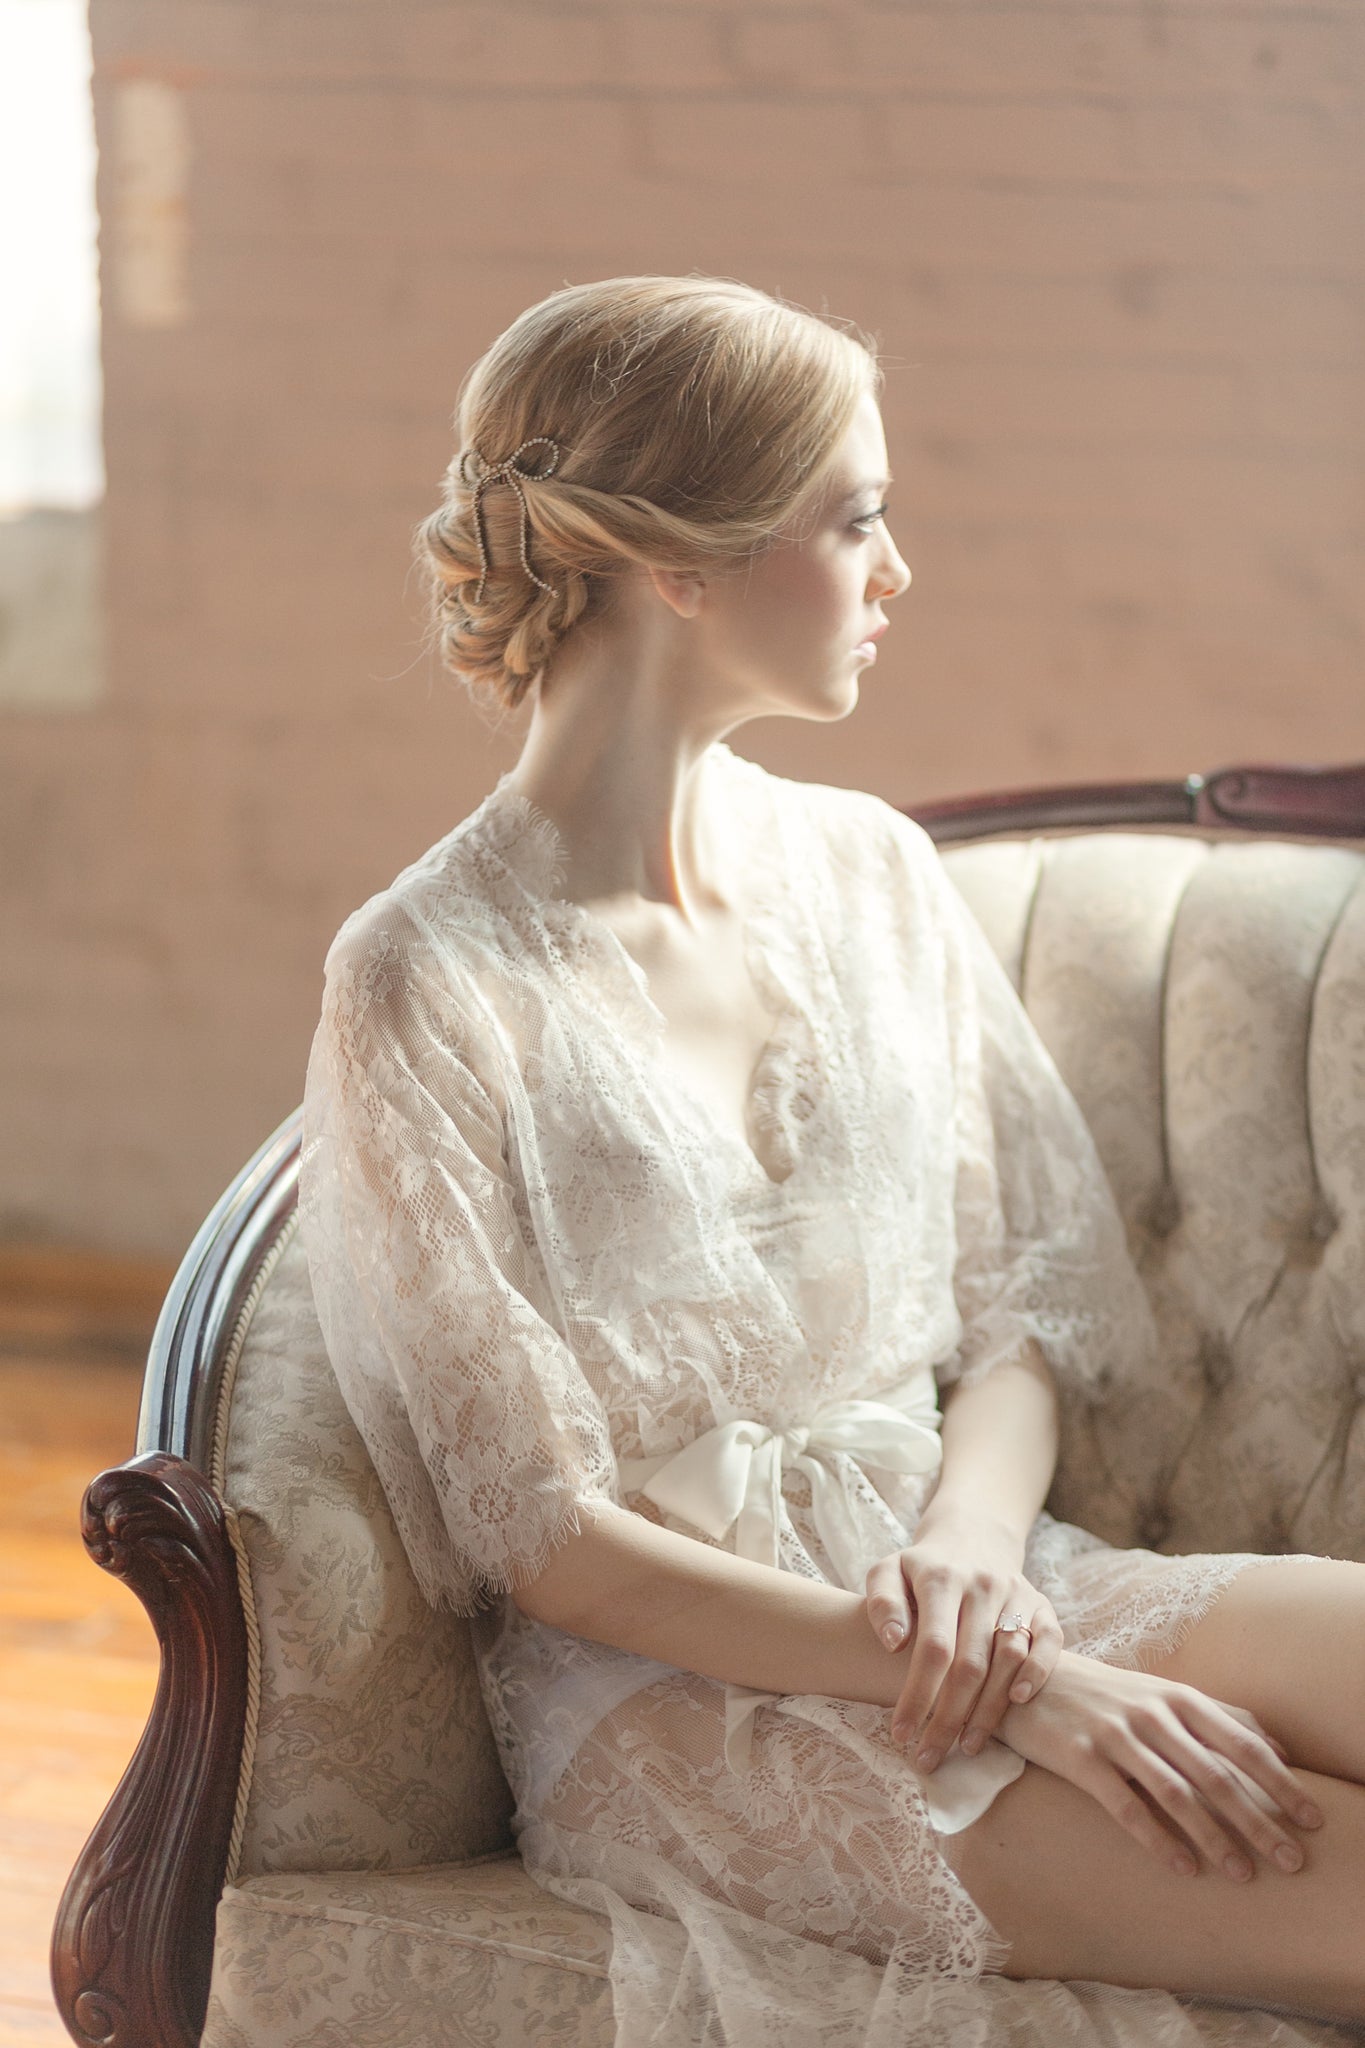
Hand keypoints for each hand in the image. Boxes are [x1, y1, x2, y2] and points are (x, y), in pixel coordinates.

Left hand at [864, 1510, 1063, 1770]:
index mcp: (941, 1578)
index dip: (918, 1695)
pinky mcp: (1041, 1605)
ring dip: (990, 1709)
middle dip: (949, 1718)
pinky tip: (1018, 1703)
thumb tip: (892, 1643)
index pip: (933, 1648)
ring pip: (1009, 1659)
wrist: (970, 1538)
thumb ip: (882, 1603)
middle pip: (971, 1664)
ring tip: (966, 1746)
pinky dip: (1038, 1672)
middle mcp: (982, 1585)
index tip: (901, 1734)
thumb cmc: (921, 1570)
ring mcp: (1016, 1594)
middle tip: (929, 1756)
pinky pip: (1049, 1642)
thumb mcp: (888, 1572)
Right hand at [997, 1650, 1324, 1879]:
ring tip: (1243, 1874)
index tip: (1312, 1820)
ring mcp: (1115, 1735)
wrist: (1028, 1681)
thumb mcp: (1163, 1695)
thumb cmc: (1106, 1694)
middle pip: (1216, 1774)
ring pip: (1176, 1793)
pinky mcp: (1081, 1757)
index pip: (1243, 1742)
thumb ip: (1220, 1717)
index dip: (1281, 1782)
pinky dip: (1158, 1839)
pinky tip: (1183, 1867)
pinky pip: (1126, 1807)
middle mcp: (1151, 1714)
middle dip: (1258, 1821)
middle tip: (1291, 1861)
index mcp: (1178, 1698)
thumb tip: (1280, 1750)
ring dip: (1214, 1838)